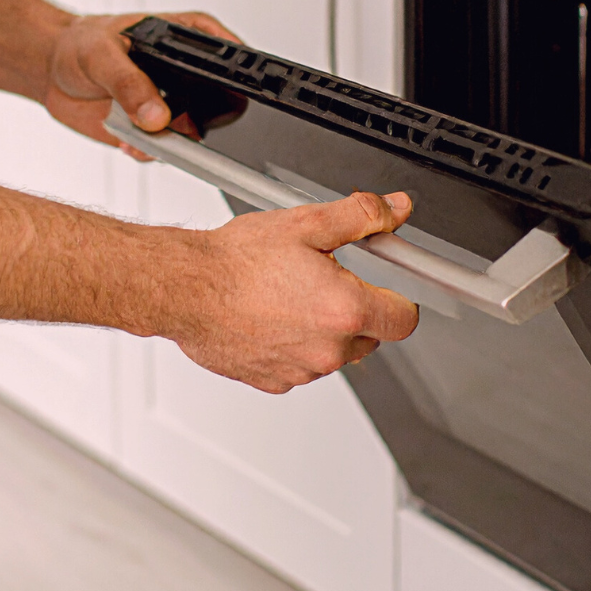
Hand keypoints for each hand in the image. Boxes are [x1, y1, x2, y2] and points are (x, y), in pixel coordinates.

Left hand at [44, 11, 239, 155]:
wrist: (52, 70)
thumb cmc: (79, 45)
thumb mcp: (101, 55)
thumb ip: (129, 83)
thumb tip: (157, 115)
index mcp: (185, 36)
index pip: (226, 53)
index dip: (230, 75)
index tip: (220, 94)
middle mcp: (185, 72)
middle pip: (219, 102)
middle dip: (200, 119)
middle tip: (168, 122)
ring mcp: (172, 103)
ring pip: (194, 133)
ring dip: (169, 141)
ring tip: (136, 131)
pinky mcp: (154, 129)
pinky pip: (165, 151)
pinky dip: (147, 151)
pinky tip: (126, 138)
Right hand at [161, 190, 421, 393]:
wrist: (186, 288)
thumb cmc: (236, 261)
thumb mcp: (307, 223)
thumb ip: (362, 216)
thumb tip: (395, 209)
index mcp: (346, 309)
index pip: (405, 319)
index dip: (398, 298)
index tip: (386, 285)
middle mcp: (328, 349)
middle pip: (370, 337)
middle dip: (356, 310)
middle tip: (325, 279)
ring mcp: (301, 370)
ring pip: (333, 353)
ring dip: (322, 329)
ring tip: (289, 295)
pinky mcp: (274, 381)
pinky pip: (300, 365)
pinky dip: (293, 345)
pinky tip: (270, 316)